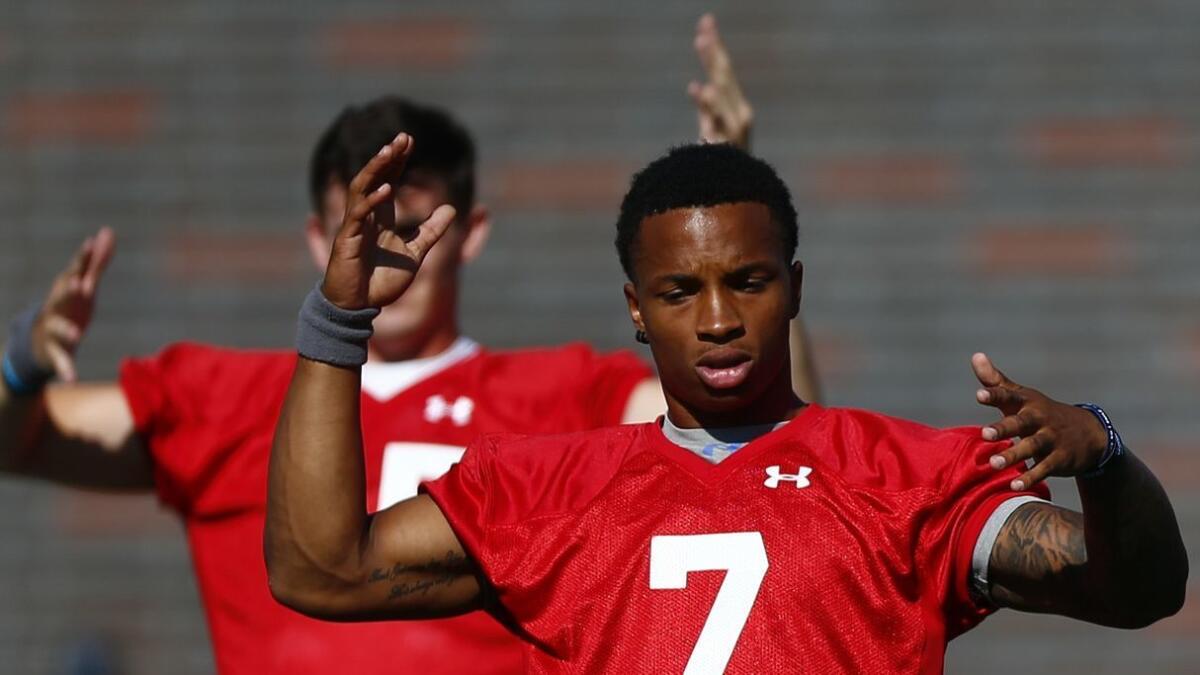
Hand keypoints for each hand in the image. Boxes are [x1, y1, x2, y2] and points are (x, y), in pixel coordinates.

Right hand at [31, 228, 115, 381]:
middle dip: (67, 290)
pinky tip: (72, 379)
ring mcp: (53, 330)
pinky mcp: (54, 352)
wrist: (39, 342)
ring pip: (57, 328)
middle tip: (77, 284)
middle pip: (60, 297)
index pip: (74, 271)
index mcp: (66, 291)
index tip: (91, 243)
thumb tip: (106, 232)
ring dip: (65, 330)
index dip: (82, 259)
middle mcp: (56, 308)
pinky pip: (61, 361)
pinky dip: (66, 369)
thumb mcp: (84, 286)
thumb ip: (97, 262)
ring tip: (75, 334)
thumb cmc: (67, 308)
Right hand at [321, 133, 455, 310]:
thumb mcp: (415, 254)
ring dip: (375, 169)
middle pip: (374, 177)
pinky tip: (386, 188)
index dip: (397, 161)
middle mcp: (365, 216)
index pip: (387, 180)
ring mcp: (354, 226)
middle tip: (403, 138)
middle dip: (387, 157)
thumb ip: (431, 232)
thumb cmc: (381, 282)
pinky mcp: (347, 239)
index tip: (410, 141)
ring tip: (390, 151)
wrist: (360, 308)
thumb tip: (452, 209)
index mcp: (379, 217)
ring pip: (361, 188)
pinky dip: (371, 200)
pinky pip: (357, 214)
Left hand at [689, 13, 753, 149]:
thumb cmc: (722, 162)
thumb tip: (698, 85)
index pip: (722, 70)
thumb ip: (706, 107)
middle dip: (713, 53)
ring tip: (702, 54)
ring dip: (711, 76)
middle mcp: (738, 114)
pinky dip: (708, 107)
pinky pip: (715, 126)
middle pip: (724, 77)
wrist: (734, 194)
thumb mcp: (712, 129)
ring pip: (721, 99)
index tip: (705, 22)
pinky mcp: (724, 148)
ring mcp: (733, 131)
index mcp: (735, 106)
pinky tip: (698, 88)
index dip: (714, 47)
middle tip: (703, 28)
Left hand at [972, 353, 1109, 490]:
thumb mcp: (1021, 396)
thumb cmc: (1041, 413)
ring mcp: (1051, 439)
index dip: (994, 394)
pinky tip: (1014, 486)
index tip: (979, 395)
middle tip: (984, 434)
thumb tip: (975, 355)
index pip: (1009, 395)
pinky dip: (1030, 476)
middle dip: (1004, 428)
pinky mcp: (1059, 458)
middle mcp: (1039, 419)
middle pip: (1021, 422)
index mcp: (1027, 402)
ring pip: (1032, 447)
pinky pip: (1044, 468)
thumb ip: (995, 381)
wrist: (1089, 433)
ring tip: (994, 463)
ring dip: (1014, 455)